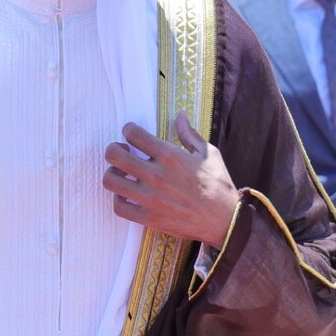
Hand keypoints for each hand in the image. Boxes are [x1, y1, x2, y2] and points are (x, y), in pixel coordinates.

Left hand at [102, 112, 238, 246]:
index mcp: (170, 156)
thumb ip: (189, 134)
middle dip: (113, 149)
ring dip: (112, 174)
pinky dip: (118, 199)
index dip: (128, 130)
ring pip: (110, 180)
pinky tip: (127, 195)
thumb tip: (180, 114)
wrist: (225, 220)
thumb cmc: (218, 185)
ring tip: (122, 174)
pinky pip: (118, 207)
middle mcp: (156, 175)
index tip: (131, 135)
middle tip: (122, 153)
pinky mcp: (148, 217)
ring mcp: (149, 197)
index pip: (133, 133)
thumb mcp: (208, 153)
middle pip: (113, 155)